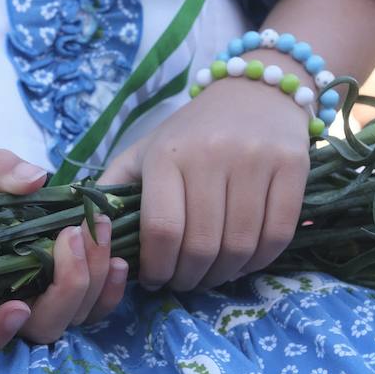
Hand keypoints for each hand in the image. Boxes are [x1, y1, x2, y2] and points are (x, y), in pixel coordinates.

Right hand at [0, 150, 127, 363]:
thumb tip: (33, 179)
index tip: (17, 308)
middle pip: (35, 330)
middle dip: (64, 290)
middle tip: (72, 236)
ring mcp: (31, 306)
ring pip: (67, 321)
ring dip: (92, 283)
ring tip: (98, 230)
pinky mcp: (58, 294)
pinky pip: (88, 310)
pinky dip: (108, 292)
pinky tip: (120, 260)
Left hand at [99, 77, 309, 291]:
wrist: (255, 92)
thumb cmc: (191, 133)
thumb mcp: (144, 152)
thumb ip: (111, 191)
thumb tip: (81, 233)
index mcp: (167, 154)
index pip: (161, 230)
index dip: (157, 267)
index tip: (155, 279)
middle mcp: (212, 154)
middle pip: (201, 245)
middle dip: (189, 278)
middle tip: (184, 282)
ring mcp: (256, 159)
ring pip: (240, 246)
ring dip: (223, 275)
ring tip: (211, 275)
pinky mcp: (293, 166)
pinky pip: (278, 235)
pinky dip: (259, 261)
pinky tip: (242, 262)